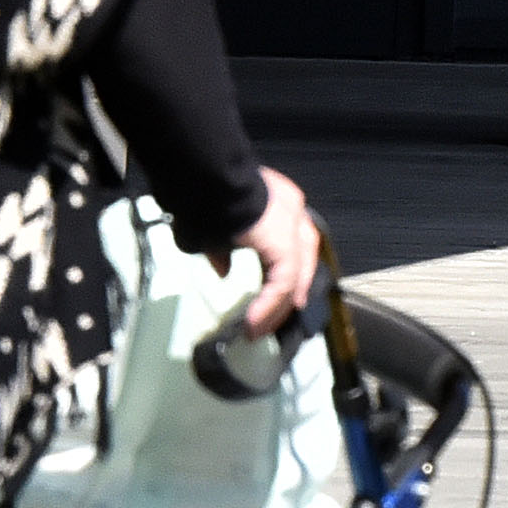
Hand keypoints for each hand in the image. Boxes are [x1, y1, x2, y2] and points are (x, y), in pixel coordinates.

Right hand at [209, 165, 318, 338]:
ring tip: (260, 329)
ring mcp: (292, 226)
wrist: (208, 179)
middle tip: (275, 318)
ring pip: (293, 277)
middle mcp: (291, 210)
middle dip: (289, 293)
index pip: (292, 241)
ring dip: (277, 307)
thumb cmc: (205, 194)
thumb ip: (223, 251)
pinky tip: (254, 322)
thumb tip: (224, 271)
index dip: (288, 269)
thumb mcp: (214, 227)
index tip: (278, 296)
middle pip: (302, 260)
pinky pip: (282, 284)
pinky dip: (268, 307)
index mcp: (277, 201)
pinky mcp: (286, 245)